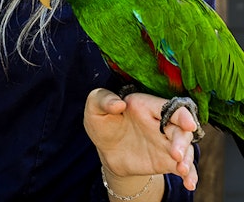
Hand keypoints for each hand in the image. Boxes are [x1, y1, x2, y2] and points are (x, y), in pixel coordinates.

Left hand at [84, 88, 198, 191]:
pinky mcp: (169, 161)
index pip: (169, 108)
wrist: (107, 150)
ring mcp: (167, 143)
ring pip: (186, 149)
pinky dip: (190, 175)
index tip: (188, 124)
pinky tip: (189, 184)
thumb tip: (118, 104)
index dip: (182, 115)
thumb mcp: (95, 108)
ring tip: (181, 169)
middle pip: (181, 130)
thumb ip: (103, 100)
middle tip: (176, 154)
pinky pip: (185, 168)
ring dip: (188, 159)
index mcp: (146, 106)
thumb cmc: (102, 122)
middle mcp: (161, 124)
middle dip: (183, 141)